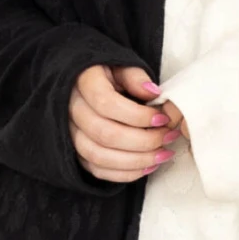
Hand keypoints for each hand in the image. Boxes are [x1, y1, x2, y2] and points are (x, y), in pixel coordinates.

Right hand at [70, 63, 183, 183]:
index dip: (137, 116)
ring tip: (163, 154)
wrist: (85, 86)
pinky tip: (147, 166)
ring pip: (100, 156)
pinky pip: (97, 170)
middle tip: (168, 137)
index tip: (162, 118)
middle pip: (105, 134)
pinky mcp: (76, 152)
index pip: (106, 104)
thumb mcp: (121, 65)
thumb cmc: (108, 75)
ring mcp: (70, 133)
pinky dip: (125, 173)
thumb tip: (154, 93)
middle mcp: (70, 110)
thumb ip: (135, 76)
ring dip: (137, 161)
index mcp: (83, 82)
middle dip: (143, 141)